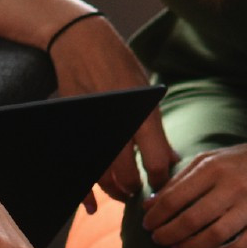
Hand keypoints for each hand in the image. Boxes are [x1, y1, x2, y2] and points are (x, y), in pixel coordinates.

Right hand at [42, 14, 175, 201]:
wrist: (81, 42)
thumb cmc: (120, 65)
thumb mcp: (146, 92)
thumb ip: (157, 130)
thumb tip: (173, 161)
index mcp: (142, 113)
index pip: (157, 161)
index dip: (163, 180)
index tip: (164, 187)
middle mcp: (118, 124)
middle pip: (127, 174)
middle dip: (135, 190)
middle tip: (140, 194)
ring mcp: (93, 128)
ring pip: (102, 176)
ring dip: (113, 192)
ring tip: (123, 194)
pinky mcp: (73, 130)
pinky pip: (79, 168)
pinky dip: (84, 192)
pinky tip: (91, 206)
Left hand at [141, 137, 246, 247]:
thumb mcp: (216, 158)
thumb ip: (183, 178)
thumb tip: (152, 203)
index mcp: (215, 168)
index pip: (175, 197)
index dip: (156, 215)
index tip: (148, 224)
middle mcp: (232, 187)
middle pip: (189, 219)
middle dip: (167, 234)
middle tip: (158, 240)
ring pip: (212, 237)